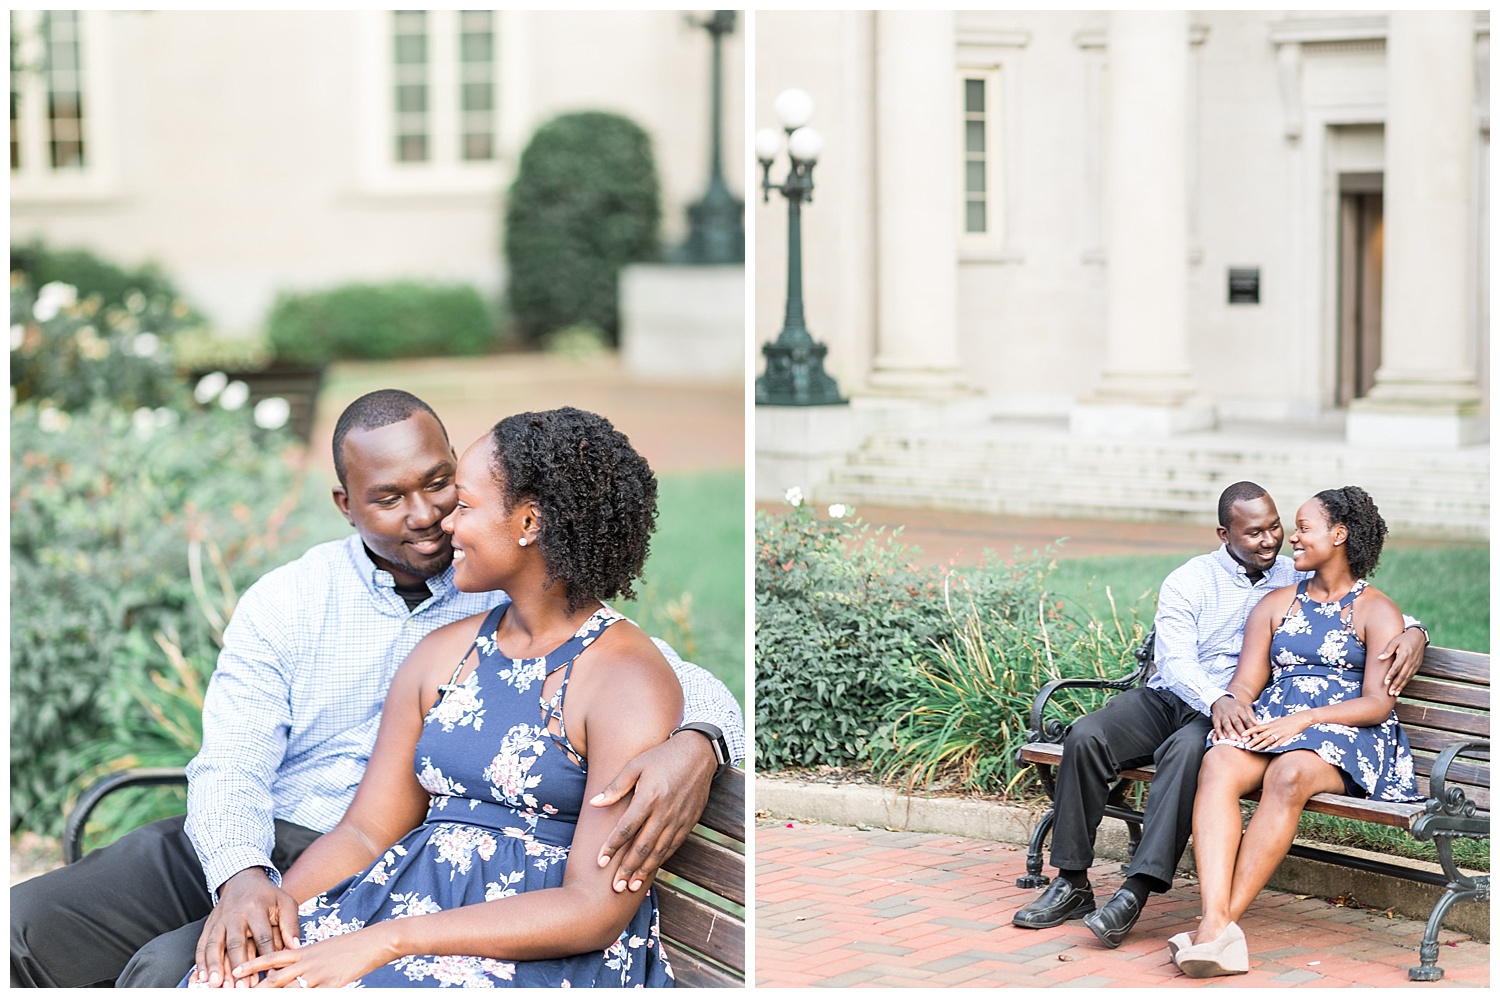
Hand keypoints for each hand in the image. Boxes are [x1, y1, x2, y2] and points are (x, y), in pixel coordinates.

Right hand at [193, 868, 300, 987]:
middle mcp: (235, 915)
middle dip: (237, 966)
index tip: (271, 974)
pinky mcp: (209, 926)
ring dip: (214, 966)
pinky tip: (201, 977)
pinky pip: (202, 945)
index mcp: (256, 908)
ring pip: (214, 945)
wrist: (242, 880)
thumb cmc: (267, 896)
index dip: (266, 956)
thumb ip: (291, 924)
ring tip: (216, 984)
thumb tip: (295, 946)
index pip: (262, 936)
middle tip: (240, 987)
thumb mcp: (285, 903)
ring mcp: (219, 921)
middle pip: (236, 943)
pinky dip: (200, 962)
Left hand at [232, 930, 394, 988]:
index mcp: (304, 951)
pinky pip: (311, 996)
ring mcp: (317, 975)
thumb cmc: (349, 946)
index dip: (252, 964)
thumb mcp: (323, 948)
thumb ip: (305, 958)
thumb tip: (290, 968)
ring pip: (288, 991)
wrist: (374, 942)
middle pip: (274, 979)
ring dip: (274, 996)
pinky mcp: (330, 984)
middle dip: (255, 989)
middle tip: (240, 992)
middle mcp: (307, 962)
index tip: (235, 970)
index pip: (272, 957)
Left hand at [590, 731, 716, 892]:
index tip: (600, 862)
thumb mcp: (636, 765)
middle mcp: (664, 812)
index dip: (612, 847)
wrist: (698, 754)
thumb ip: (616, 787)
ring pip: (659, 851)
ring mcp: (678, 819)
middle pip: (642, 847)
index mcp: (649, 797)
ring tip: (631, 886)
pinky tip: (651, 869)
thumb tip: (594, 803)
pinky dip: (661, 860)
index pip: (626, 829)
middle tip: (615, 888)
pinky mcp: (688, 822)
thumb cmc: (662, 757)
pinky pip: (672, 846)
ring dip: (644, 871)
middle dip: (627, 869)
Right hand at [1210, 694, 1257, 741]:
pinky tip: (1222, 738)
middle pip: (1236, 722)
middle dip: (1240, 731)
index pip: (1246, 719)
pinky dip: (1218, 732)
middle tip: (1244, 740)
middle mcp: (1231, 712)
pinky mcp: (1215, 719)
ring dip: (1230, 732)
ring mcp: (1222, 715)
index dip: (1250, 728)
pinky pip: (1216, 726)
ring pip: (1226, 724)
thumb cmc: (1235, 706)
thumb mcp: (1245, 707)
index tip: (1254, 736)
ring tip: (1234, 739)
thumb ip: (1251, 716)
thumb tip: (1258, 725)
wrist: (1220, 700)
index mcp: (1240, 709)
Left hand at [1240, 713, 1311, 750]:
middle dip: (1252, 740)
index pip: (1257, 727)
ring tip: (1254, 749)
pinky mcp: (1286, 737)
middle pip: (1261, 735)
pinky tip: (1268, 749)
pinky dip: (1273, 746)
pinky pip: (1279, 742)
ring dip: (1260, 745)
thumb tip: (1260, 729)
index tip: (1242, 734)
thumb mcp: (1276, 721)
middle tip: (1245, 745)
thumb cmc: (1287, 720)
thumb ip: (1268, 726)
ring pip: (1268, 740)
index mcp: (1270, 723)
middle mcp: (1273, 728)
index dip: (1249, 730)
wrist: (1300, 719)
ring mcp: (1280, 733)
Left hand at [1378, 626, 1426, 696]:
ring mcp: (1414, 664)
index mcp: (1404, 654)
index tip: (1385, 682)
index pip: (1397, 667)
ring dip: (1401, 686)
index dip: (1391, 675)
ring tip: (1394, 693)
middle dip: (1396, 684)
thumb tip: (1379, 658)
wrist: (1418, 636)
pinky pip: (1410, 676)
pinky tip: (1400, 688)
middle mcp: (1410, 661)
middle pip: (1402, 675)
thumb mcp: (1394, 641)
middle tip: (1390, 693)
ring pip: (1407, 677)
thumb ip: (1387, 650)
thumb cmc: (1403, 638)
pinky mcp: (1417, 666)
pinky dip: (1405, 683)